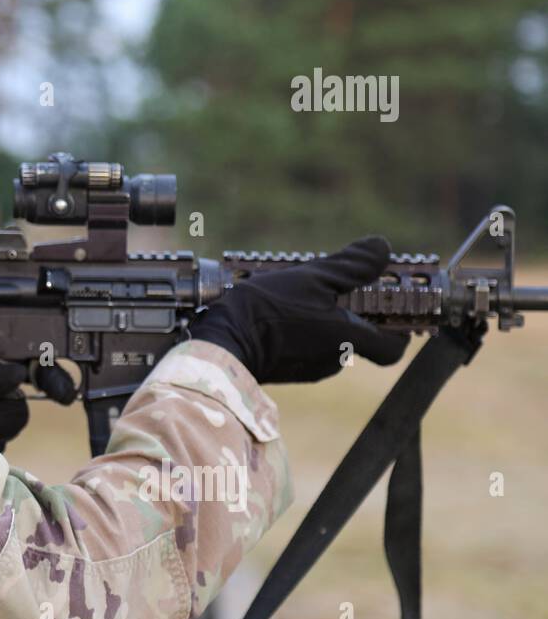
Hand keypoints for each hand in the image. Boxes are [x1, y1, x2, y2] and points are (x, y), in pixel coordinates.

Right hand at [191, 235, 409, 383]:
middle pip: (357, 337)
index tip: (390, 306)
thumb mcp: (312, 277)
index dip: (398, 329)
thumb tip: (383, 247)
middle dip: (349, 312)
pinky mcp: (284, 370)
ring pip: (327, 341)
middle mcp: (333, 361)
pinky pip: (303, 348)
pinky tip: (278, 311)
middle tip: (332, 286)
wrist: (221, 343)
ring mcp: (307, 369)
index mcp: (348, 340)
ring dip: (321, 319)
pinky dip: (299, 331)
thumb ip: (352, 264)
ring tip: (296, 294)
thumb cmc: (269, 310)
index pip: (393, 348)